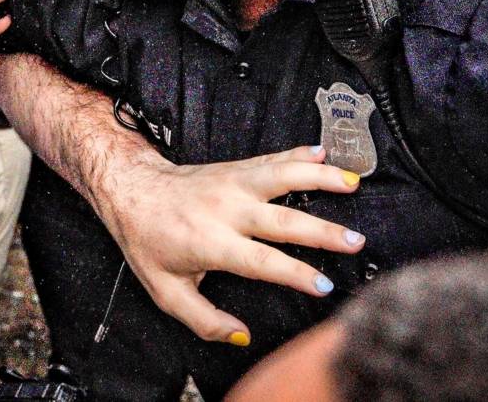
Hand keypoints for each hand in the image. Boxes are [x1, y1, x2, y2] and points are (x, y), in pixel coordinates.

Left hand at [86, 145, 365, 345]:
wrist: (132, 189)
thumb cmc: (149, 242)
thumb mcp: (166, 292)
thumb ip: (204, 320)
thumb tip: (241, 336)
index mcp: (212, 242)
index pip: (262, 261)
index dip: (295, 274)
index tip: (324, 285)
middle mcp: (227, 209)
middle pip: (283, 220)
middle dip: (323, 231)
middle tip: (356, 241)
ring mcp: (233, 183)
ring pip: (283, 177)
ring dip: (320, 178)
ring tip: (353, 182)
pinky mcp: (236, 168)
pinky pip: (273, 158)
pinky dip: (300, 154)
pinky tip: (323, 152)